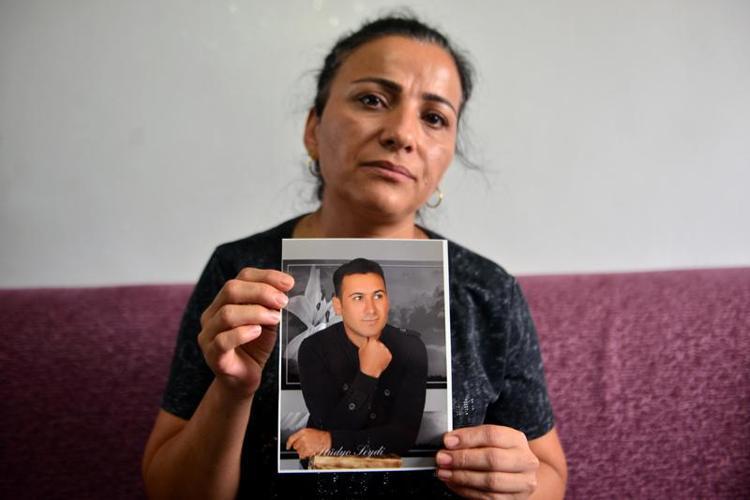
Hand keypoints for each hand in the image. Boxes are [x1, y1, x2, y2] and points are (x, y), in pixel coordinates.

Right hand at [197, 267, 293, 398]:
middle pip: (231, 290)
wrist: (244, 379)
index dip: (266, 276)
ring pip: (227, 314)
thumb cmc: (254, 347)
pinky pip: (223, 340)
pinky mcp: (213, 355)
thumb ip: (271, 305)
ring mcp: (208, 335)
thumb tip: (285, 288)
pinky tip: (257, 332)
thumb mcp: (267, 321)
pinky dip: (243, 333)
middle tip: (282, 301)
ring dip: (255, 312)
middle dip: (261, 292)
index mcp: (224, 301)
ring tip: (274, 318)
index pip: (242, 277)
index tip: (288, 283)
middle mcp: (212, 314)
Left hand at [286, 428, 331, 458]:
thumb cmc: (319, 435)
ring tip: (308, 448)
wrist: (327, 439)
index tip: (288, 446)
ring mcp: (305, 445)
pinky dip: (304, 455)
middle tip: (305, 445)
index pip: (291, 438)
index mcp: (303, 432)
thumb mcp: (308, 431)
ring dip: (302, 451)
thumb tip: (294, 441)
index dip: (289, 443)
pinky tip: (309, 451)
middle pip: (295, 446)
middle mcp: (303, 438)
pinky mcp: (308, 451)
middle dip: (299, 446)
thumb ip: (300, 435)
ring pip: (298, 451)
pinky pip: (302, 455)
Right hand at [358, 337, 391, 377]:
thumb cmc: (364, 361)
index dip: (372, 339)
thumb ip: (365, 341)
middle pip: (378, 343)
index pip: (373, 336)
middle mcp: (380, 345)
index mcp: (373, 343)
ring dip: (380, 351)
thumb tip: (367, 336)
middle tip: (372, 353)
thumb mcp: (361, 349)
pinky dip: (384, 356)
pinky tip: (379, 360)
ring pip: (383, 348)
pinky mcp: (389, 355)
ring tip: (375, 357)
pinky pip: (386, 353)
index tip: (371, 340)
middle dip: (376, 346)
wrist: (370, 371)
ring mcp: (386, 350)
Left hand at [436, 425, 539, 498]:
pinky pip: (488, 497)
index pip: (492, 435)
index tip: (448, 441)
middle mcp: (525, 461)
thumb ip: (472, 439)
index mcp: (516, 440)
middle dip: (463, 459)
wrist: (520, 477)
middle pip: (493, 459)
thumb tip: (450, 442)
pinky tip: (455, 483)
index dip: (468, 438)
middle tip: (444, 459)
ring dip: (462, 477)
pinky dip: (466, 491)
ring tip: (446, 473)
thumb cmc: (501, 455)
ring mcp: (523, 483)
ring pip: (490, 481)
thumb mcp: (491, 441)